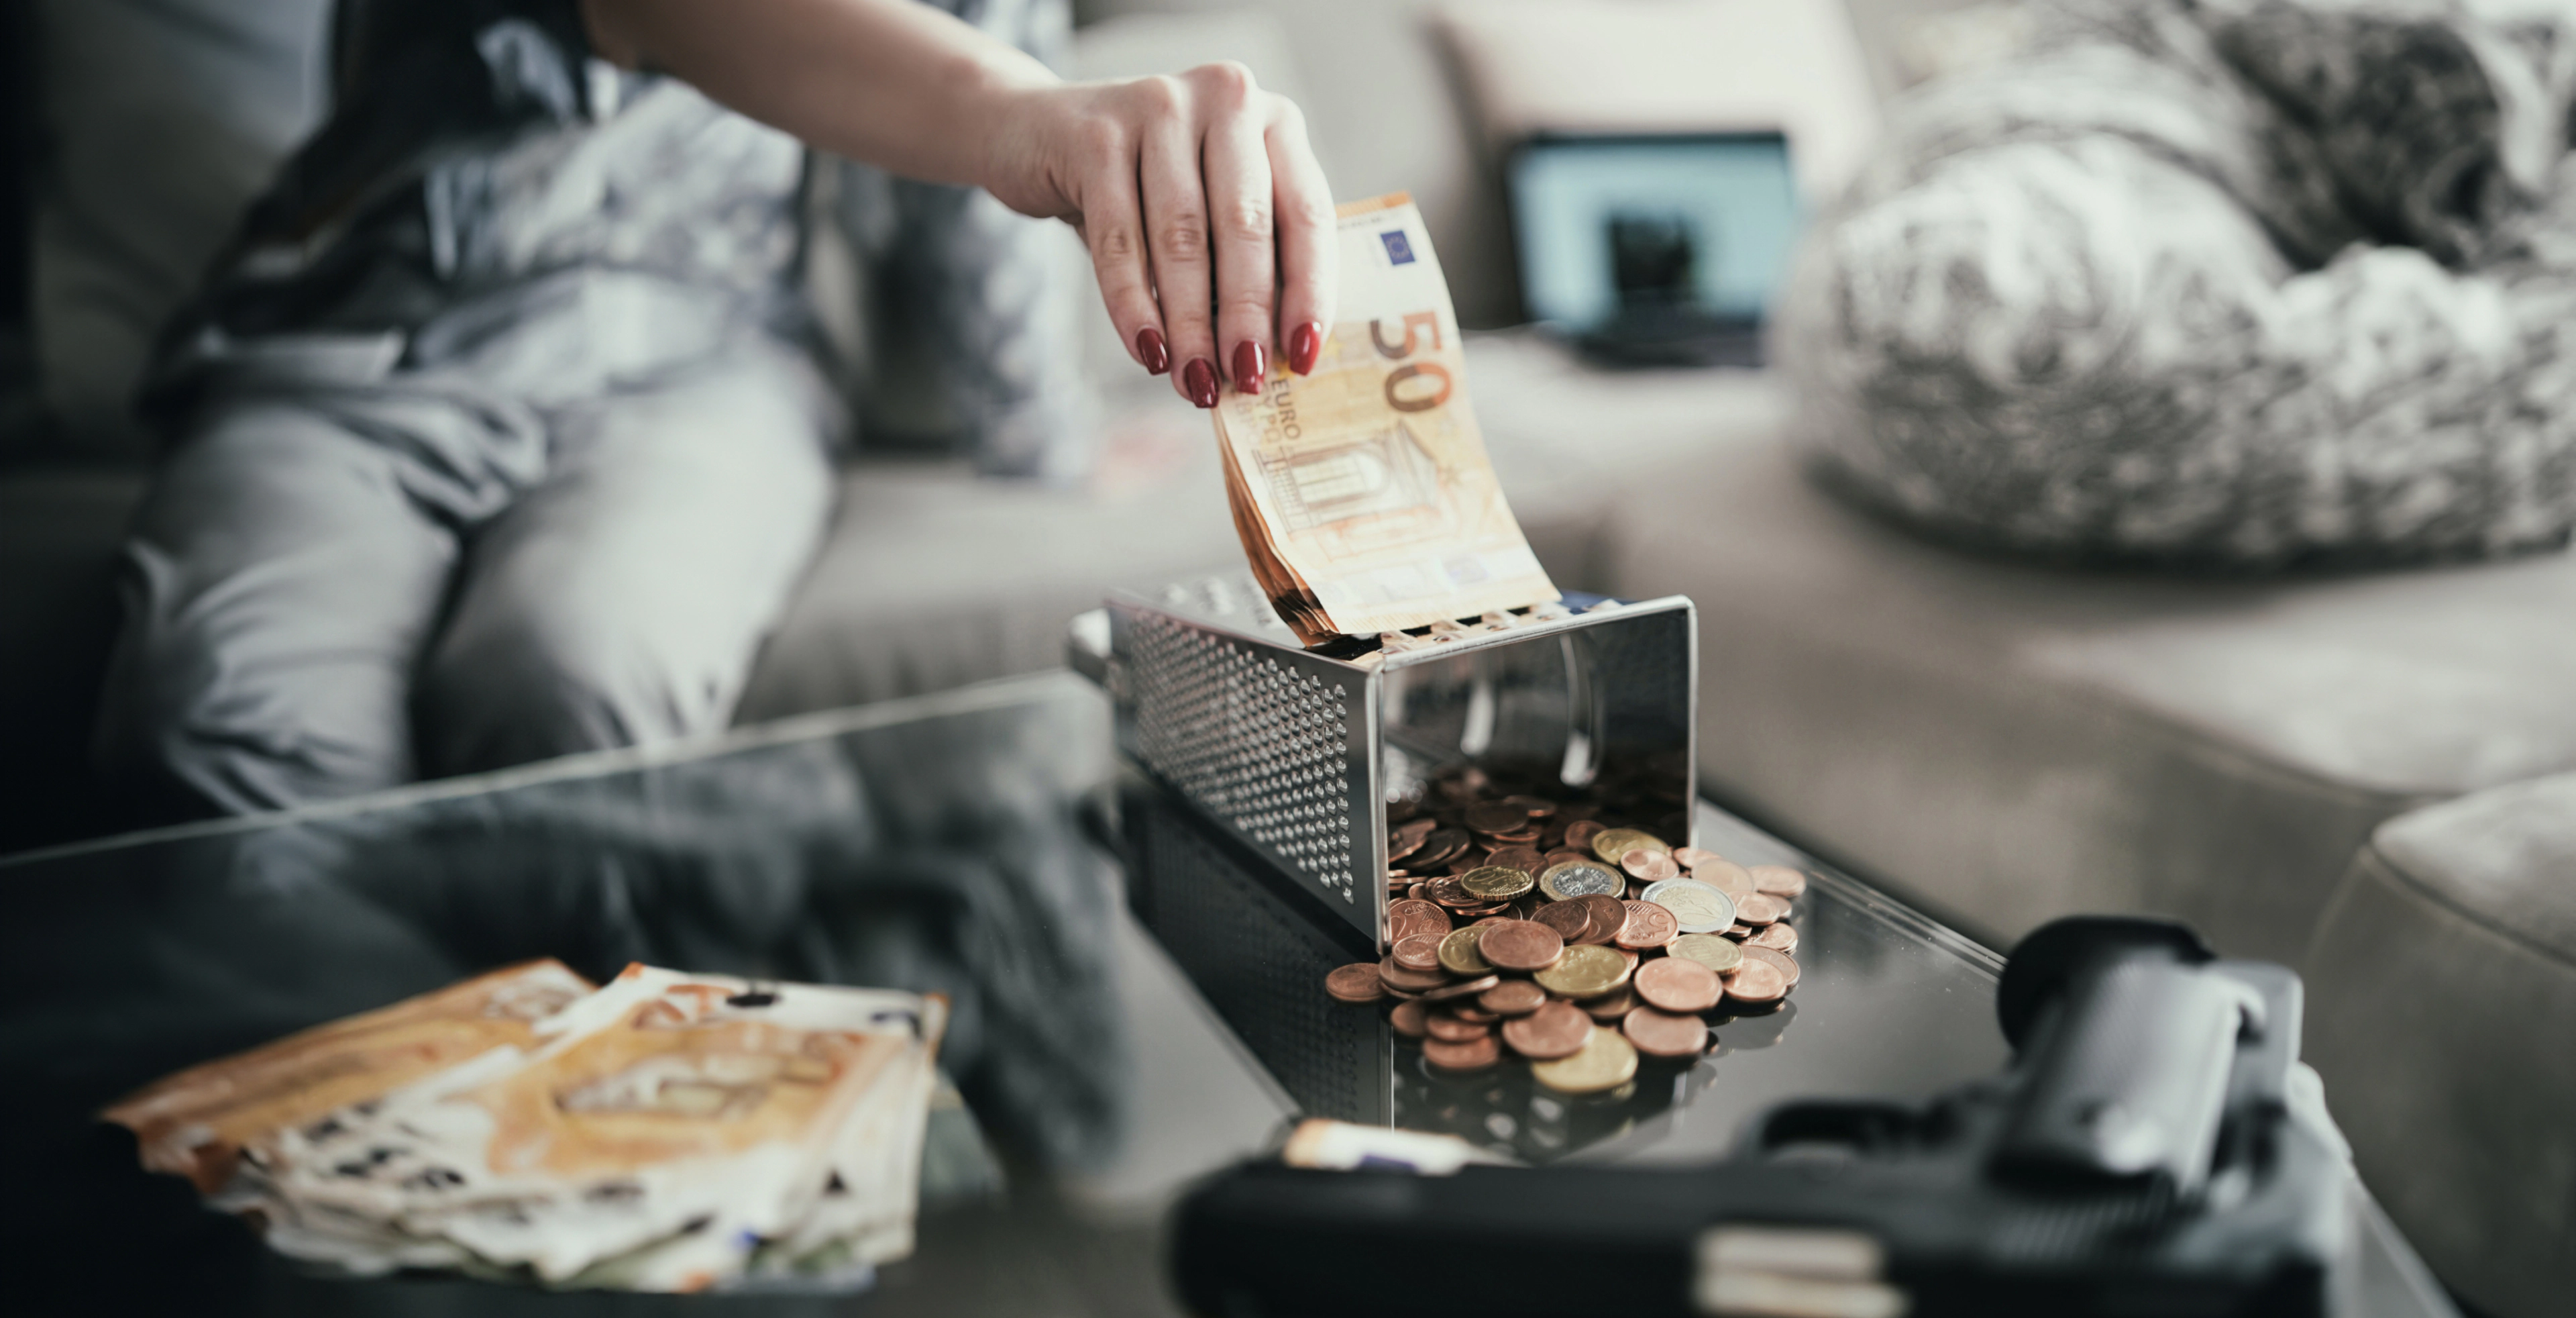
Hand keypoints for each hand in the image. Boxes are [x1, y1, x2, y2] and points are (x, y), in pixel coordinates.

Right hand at [979, 64, 1337, 407]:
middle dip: (1247, 315)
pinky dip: (1133, 305)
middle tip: (1245, 379)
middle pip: (1245, 226)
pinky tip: (1148, 352)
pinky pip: (1119, 238)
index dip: (1309, 291)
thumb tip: (1272, 357)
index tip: (1303, 357)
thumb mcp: (1209, 205)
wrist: (1036, 131)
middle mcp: (1226, 99)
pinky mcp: (1096, 135)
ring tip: (1195, 382)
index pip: (1307, 213)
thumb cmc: (1146, 187)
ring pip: (1181, 238)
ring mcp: (1159, 107)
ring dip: (1191, 322)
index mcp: (1273, 121)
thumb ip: (1246, 259)